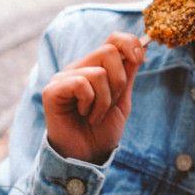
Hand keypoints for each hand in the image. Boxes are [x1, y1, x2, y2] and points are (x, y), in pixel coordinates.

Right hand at [41, 31, 144, 163]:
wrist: (87, 156)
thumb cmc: (102, 130)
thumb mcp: (122, 100)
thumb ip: (128, 74)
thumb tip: (141, 47)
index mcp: (96, 67)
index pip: (113, 38)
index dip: (130, 43)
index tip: (141, 59)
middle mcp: (79, 67)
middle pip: (109, 51)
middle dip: (119, 82)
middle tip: (110, 104)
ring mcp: (64, 77)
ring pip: (99, 72)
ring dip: (105, 100)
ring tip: (95, 115)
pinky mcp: (53, 90)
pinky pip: (82, 83)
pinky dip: (90, 103)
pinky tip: (83, 115)